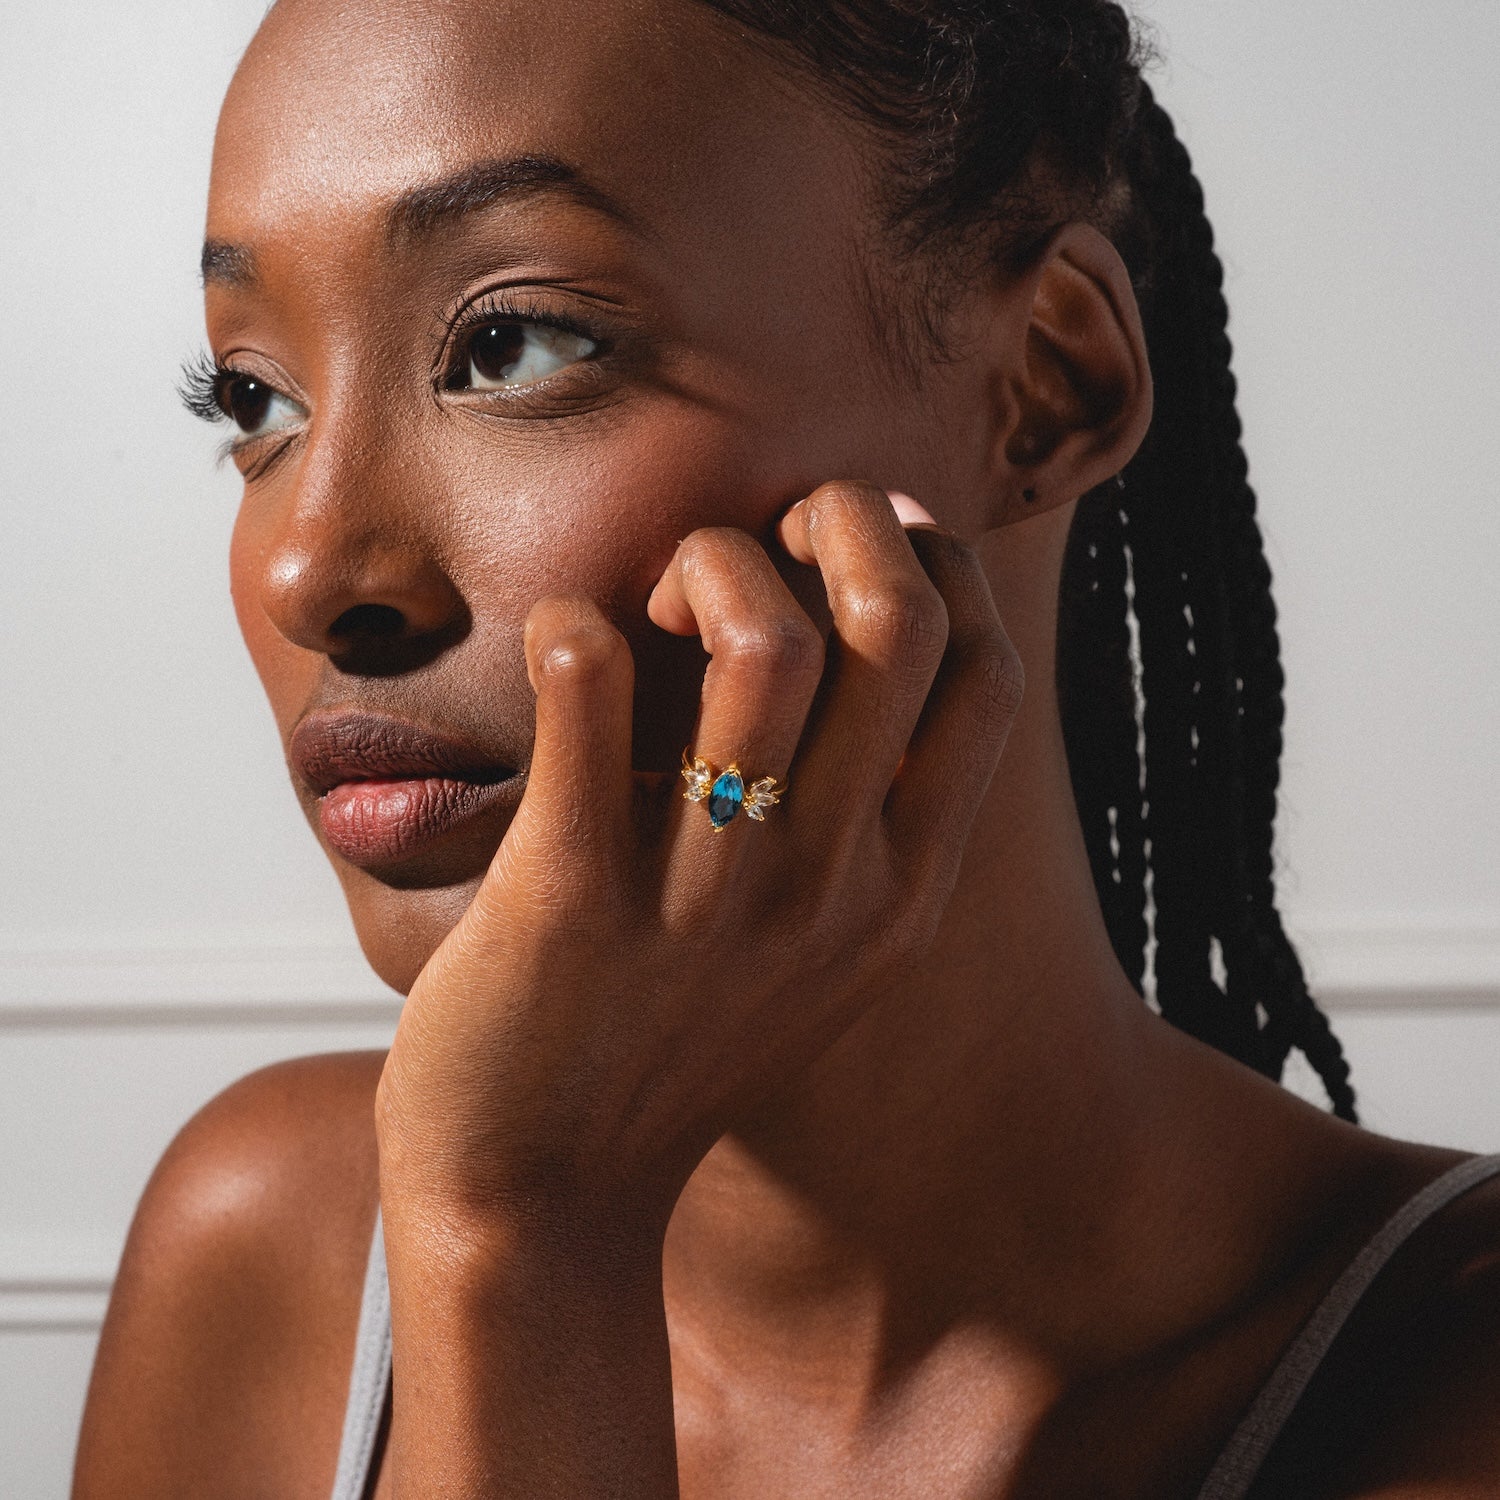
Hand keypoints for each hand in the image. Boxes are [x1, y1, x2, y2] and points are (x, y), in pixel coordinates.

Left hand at [374, 480, 1023, 1238]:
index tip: (851, 541)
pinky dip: (572, 627)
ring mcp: (707, 899)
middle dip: (836, 518)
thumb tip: (859, 649)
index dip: (937, 562)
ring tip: (653, 600)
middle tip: (752, 537)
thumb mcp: (818, 958)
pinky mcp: (571, 899)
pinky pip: (589, 695)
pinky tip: (559, 640)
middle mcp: (829, 890)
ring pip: (764, 642)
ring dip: (707, 563)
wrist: (540, 1202)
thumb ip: (865, 829)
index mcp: (900, 893)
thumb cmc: (670, 1046)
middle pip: (895, 623)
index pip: (987, 674)